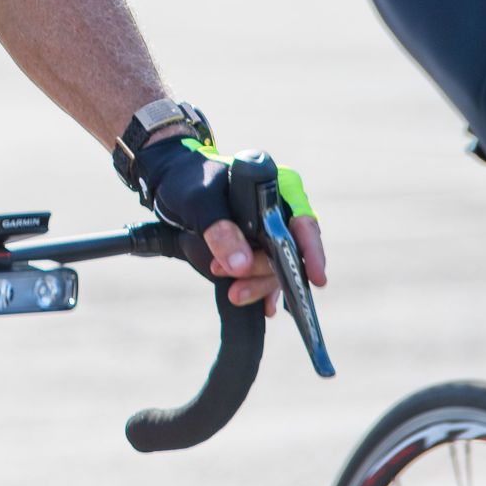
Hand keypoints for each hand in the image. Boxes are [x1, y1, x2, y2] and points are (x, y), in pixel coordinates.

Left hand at [131, 136, 328, 310]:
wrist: (169, 182)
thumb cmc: (187, 180)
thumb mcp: (198, 201)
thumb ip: (218, 228)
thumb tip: (241, 265)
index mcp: (274, 186)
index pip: (302, 221)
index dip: (312, 251)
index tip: (316, 279)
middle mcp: (277, 208)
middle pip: (290, 250)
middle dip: (266, 273)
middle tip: (237, 287)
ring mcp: (268, 229)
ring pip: (278, 266)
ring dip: (259, 284)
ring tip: (234, 294)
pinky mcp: (255, 246)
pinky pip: (266, 272)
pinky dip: (262, 289)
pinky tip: (260, 306)